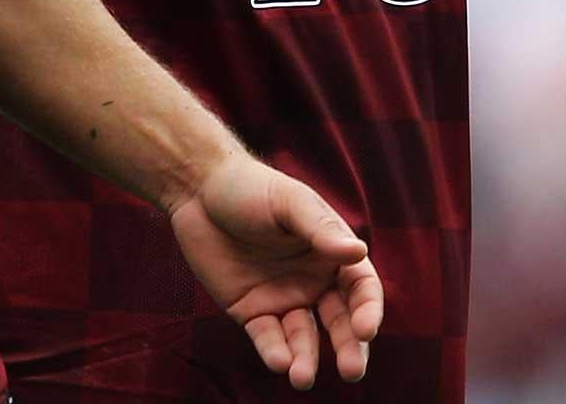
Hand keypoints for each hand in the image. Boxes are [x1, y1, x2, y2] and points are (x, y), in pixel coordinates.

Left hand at [169, 153, 384, 389]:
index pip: (361, 289)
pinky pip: (267, 337)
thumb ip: (319, 228)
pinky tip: (277, 361)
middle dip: (349, 348)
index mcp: (331, 254)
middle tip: (351, 372)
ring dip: (306, 359)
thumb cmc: (249, 187)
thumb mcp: (288, 201)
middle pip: (340, 322)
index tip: (365, 329)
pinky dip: (274, 351)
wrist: (196, 189)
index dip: (368, 310)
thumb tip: (357, 252)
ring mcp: (282, 298)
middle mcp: (313, 282)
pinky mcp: (250, 310)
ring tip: (302, 377)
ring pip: (304, 338)